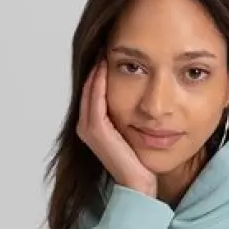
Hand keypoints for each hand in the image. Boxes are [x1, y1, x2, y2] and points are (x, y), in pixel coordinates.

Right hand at [76, 59, 156, 195]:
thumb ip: (129, 116)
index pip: (93, 92)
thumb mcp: (133, 134)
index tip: (111, 50)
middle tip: (105, 42)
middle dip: (96, 66)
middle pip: (88, 88)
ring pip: (89, 91)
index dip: (100, 71)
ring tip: (104, 49)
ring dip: (96, 70)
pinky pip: (95, 100)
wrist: (140, 186)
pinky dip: (98, 83)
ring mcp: (88, 130)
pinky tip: (105, 67)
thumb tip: (142, 100)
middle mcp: (86, 128)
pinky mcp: (96, 131)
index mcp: (94, 127)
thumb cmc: (140, 164)